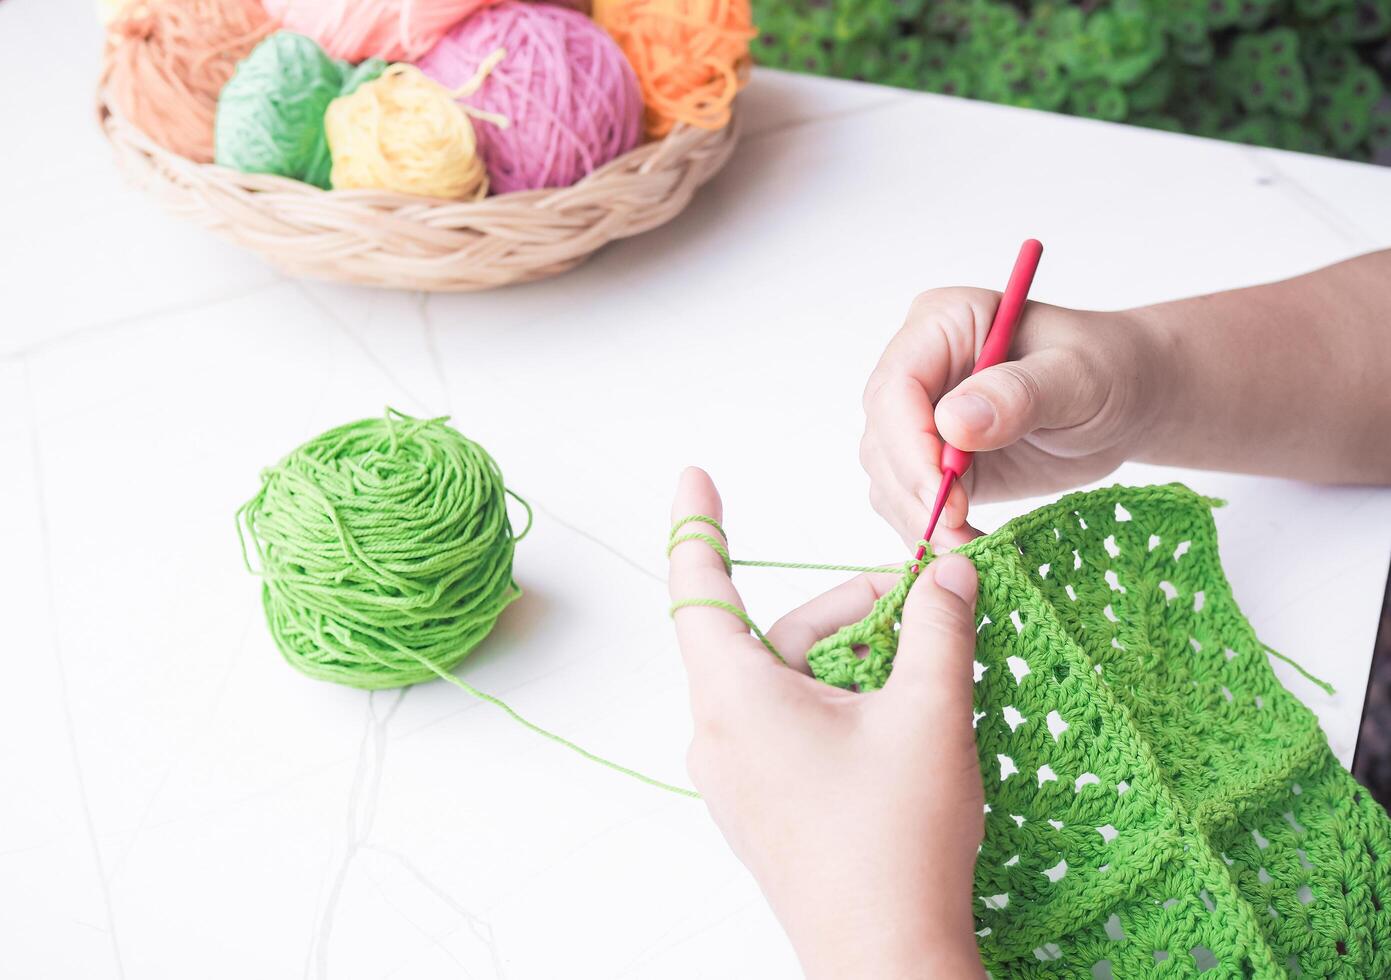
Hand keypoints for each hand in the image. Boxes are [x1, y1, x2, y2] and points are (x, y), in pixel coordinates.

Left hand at [667, 467, 986, 979]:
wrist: (887, 960)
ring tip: (927, 675)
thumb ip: (940, 625)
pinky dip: (839, 703)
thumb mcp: (930, 712)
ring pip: (790, 681)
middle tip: (930, 606)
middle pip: (779, 635)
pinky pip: (790, 725)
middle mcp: (719, 733)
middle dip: (853, 610)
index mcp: (736, 697)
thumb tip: (950, 569)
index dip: (698, 525)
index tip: (694, 475)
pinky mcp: (761, 805)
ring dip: (855, 661)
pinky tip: (899, 721)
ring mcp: (736, 776)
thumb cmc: (897, 843)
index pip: (700, 587)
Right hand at [860, 287, 1155, 546]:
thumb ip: (1020, 394)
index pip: (897, 386)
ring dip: (920, 520)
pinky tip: (970, 548)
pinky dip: (933, 531)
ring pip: (888, 476)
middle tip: (958, 538)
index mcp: (944, 323)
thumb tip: (954, 423)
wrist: (1128, 398)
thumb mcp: (1079, 376)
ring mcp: (920, 415)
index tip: (944, 496)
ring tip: (970, 550)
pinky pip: (910, 500)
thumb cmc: (1111, 368)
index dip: (909, 446)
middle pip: (883, 437)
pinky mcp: (930, 459)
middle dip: (914, 494)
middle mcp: (920, 366)